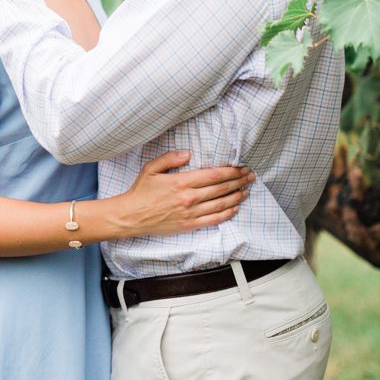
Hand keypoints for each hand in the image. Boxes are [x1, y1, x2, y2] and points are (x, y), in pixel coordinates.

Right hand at [120, 149, 254, 236]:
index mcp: (181, 182)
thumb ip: (170, 158)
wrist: (130, 217)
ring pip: (220, 204)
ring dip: (236, 197)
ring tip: (246, 190)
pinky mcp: (189, 225)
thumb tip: (188, 153)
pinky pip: (213, 220)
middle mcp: (189, 198)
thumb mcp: (151, 168)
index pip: (214, 175)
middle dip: (238, 181)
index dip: (231, 171)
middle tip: (250, 177)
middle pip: (221, 189)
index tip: (241, 167)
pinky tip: (235, 208)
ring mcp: (190, 213)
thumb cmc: (140, 191)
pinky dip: (227, 214)